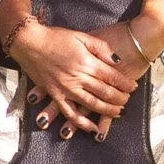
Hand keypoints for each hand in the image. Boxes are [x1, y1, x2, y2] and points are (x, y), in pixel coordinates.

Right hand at [12, 21, 135, 137]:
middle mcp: (78, 77)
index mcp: (86, 62)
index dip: (125, 84)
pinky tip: (93, 128)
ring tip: (118, 113)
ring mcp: (66, 88)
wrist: (29, 42)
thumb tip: (117, 60)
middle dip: (120, 98)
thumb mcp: (82, 36)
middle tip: (128, 101)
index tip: (133, 87)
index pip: (112, 77)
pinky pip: (70, 113)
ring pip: (92, 104)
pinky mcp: (55, 95)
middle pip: (105, 92)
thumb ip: (101, 48)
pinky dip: (82, 123)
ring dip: (107, 111)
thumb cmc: (56, 37)